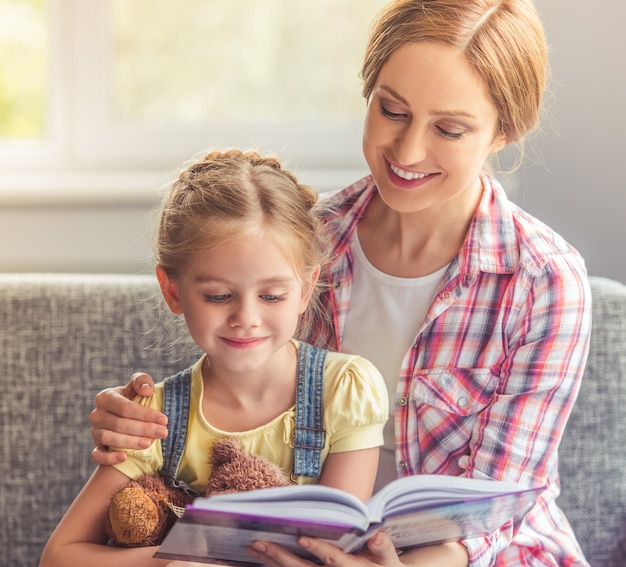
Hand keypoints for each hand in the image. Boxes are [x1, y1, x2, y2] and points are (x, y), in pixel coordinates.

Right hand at [90, 372, 168, 464]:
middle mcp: (97, 414)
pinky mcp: (96, 445)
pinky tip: (125, 458)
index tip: (163, 419)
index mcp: (106, 397)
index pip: (125, 407)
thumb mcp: (137, 385)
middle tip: (162, 433)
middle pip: (119, 424)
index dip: (145, 414)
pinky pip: (97, 455)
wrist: (125, 414)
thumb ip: (142, 381)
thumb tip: (146, 390)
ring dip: (130, 443)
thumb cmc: (134, 397)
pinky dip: (109, 458)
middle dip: (143, 429)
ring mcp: (95, 431)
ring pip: (109, 438)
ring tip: (148, 443)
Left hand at [248, 532, 402, 566]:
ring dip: (271, 562)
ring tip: (252, 547)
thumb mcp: (389, 560)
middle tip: (258, 542)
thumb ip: (383, 548)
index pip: (332, 559)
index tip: (301, 537)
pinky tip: (260, 559)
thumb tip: (377, 536)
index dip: (317, 548)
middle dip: (279, 556)